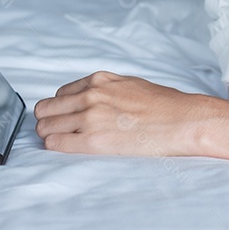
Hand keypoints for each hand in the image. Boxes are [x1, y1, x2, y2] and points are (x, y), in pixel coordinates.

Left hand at [34, 71, 206, 156]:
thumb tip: (90, 98)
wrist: (182, 121)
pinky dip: (55, 146)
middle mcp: (91, 96)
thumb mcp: (129, 84)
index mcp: (99, 80)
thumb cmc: (163, 106)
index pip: (60, 94)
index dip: (62, 108)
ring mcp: (90, 118)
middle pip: (46, 109)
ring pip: (46, 126)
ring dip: (51, 135)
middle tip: (60, 131)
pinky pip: (55, 143)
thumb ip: (105, 88)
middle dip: (50, 120)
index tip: (67, 118)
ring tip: (65, 142)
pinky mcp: (93, 141)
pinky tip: (68, 149)